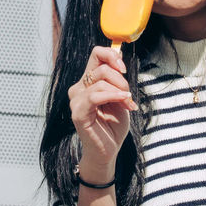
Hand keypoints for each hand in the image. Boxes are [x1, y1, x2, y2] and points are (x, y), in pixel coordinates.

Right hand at [68, 46, 136, 177]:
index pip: (96, 55)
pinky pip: (95, 96)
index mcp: (88, 82)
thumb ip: (117, 79)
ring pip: (99, 81)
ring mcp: (76, 100)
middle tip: (128, 94)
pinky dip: (112, 96)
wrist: (109, 150)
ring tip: (127, 103)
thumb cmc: (113, 126)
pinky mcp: (78, 113)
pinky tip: (123, 102)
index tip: (124, 67)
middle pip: (100, 67)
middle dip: (120, 78)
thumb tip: (119, 56)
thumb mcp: (120, 97)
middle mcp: (79, 88)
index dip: (111, 55)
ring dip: (119, 90)